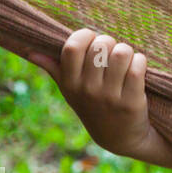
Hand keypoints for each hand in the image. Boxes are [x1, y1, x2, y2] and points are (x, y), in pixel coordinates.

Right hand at [27, 28, 157, 157]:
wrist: (118, 137)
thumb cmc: (93, 105)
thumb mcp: (70, 91)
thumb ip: (54, 69)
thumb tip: (31, 52)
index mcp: (70, 83)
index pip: (72, 47)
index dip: (85, 35)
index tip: (92, 40)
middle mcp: (87, 90)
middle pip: (100, 46)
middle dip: (109, 42)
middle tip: (111, 53)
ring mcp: (109, 97)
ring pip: (121, 53)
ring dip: (127, 51)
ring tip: (125, 60)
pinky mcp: (131, 102)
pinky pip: (137, 67)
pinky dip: (140, 61)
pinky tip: (136, 68)